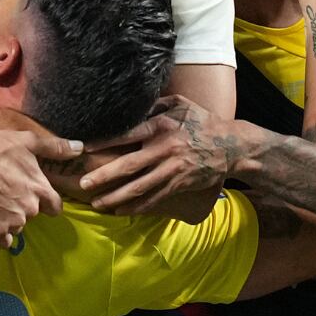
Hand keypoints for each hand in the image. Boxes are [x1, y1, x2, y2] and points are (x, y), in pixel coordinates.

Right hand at [0, 130, 76, 245]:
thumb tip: (80, 148)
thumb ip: (55, 148)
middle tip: (7, 195)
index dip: (46, 204)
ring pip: (17, 227)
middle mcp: (31, 209)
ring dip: (9, 220)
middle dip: (23, 208)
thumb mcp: (27, 142)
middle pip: (33, 216)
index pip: (55, 207)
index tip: (35, 197)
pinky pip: (3, 241)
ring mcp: (13, 221)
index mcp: (41, 190)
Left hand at [78, 94, 243, 213]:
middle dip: (104, 176)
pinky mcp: (180, 183)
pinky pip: (154, 197)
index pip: (127, 134)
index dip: (105, 142)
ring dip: (116, 197)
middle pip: (129, 165)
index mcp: (162, 125)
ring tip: (97, 203)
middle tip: (84, 184)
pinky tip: (120, 211)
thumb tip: (130, 106)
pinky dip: (136, 206)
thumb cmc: (201, 121)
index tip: (85, 148)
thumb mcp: (179, 104)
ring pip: (139, 186)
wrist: (231, 145)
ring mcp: (172, 168)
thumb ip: (154, 105)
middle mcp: (165, 148)